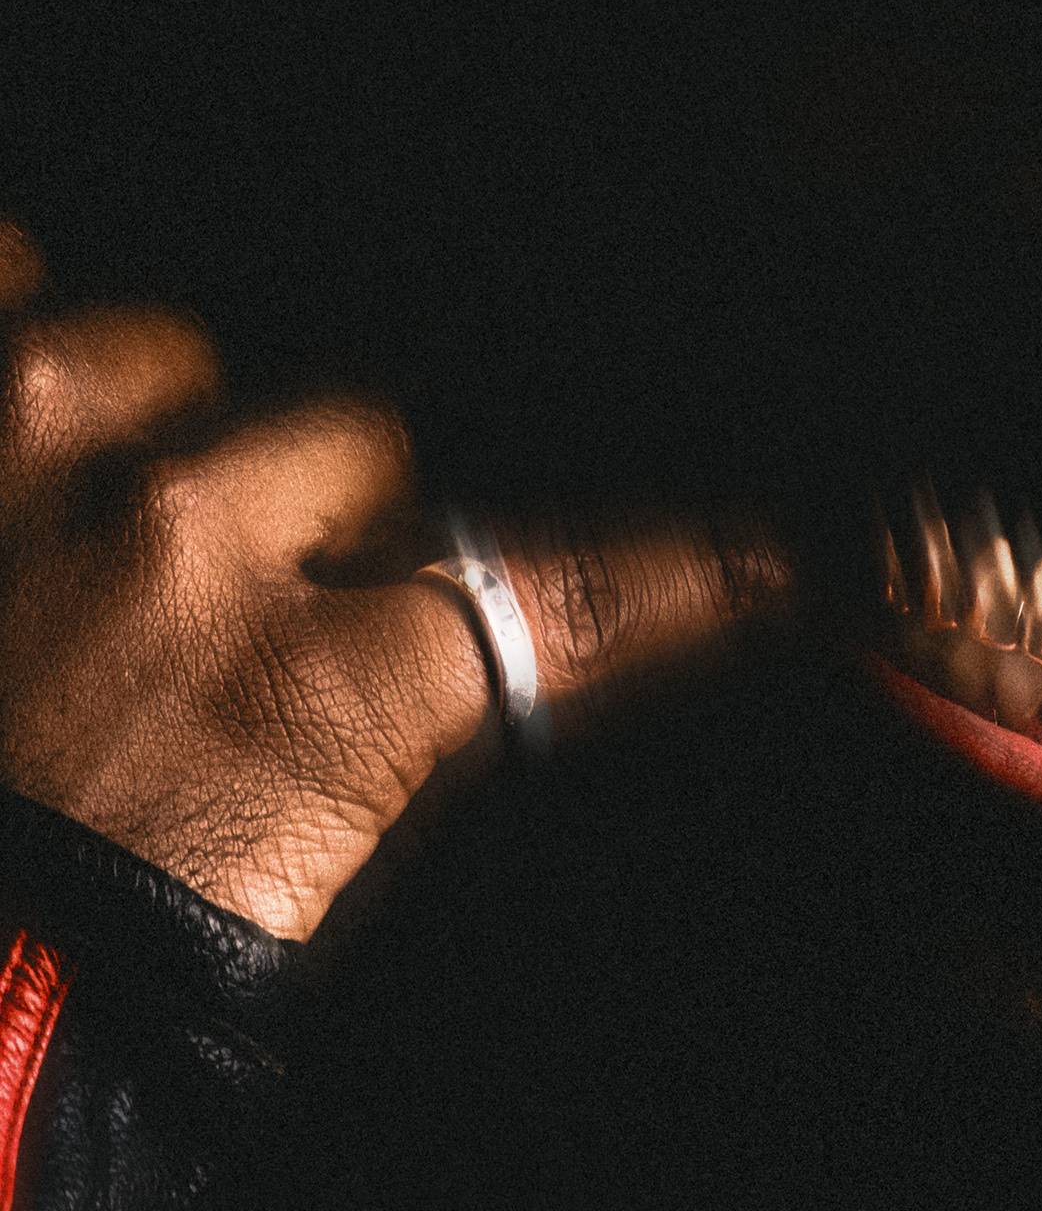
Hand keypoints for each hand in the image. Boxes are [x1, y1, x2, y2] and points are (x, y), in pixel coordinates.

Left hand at [0, 224, 787, 938]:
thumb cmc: (76, 952)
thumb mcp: (303, 874)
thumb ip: (420, 728)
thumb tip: (506, 635)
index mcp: (320, 699)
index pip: (594, 585)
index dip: (707, 561)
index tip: (779, 548)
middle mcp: (188, 540)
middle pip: (375, 430)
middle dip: (335, 501)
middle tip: (253, 593)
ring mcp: (35, 446)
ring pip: (180, 344)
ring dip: (157, 424)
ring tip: (89, 531)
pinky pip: (11, 274)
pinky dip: (19, 330)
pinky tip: (25, 408)